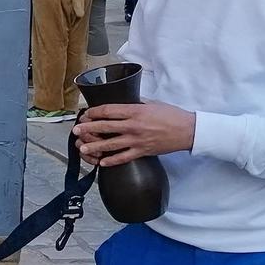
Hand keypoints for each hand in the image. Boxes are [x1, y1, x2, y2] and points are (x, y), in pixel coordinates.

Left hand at [73, 100, 195, 166]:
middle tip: (76, 130)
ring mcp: (137, 140)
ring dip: (95, 146)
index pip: (109, 110)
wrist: (188, 131)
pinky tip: (102, 163)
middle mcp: (134, 125)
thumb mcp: (153, 103)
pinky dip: (112, 161)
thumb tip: (124, 101)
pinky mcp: (142, 151)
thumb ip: (136, 103)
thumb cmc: (172, 115)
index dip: (94, 112)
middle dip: (88, 128)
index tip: (86, 113)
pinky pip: (124, 157)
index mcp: (135, 111)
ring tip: (83, 147)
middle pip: (105, 127)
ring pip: (111, 144)